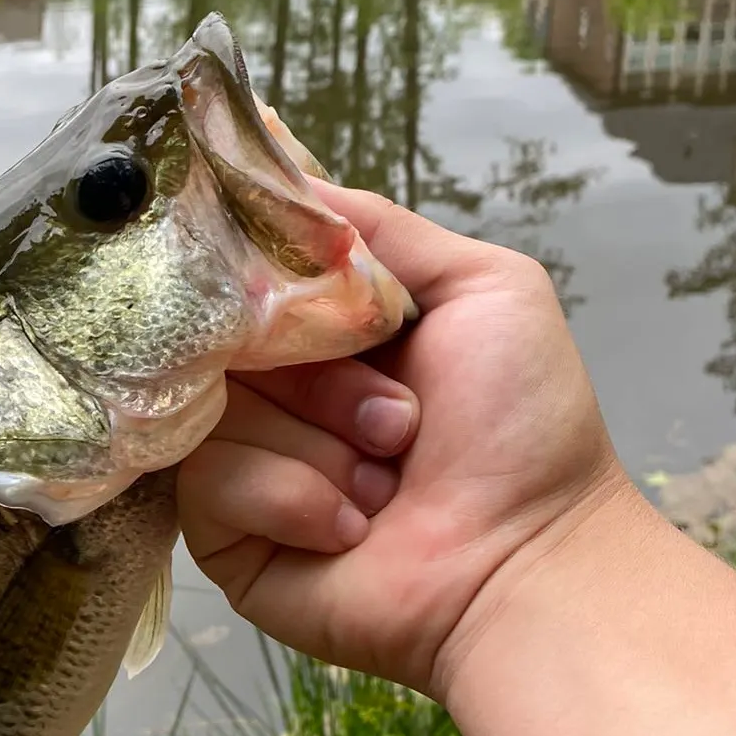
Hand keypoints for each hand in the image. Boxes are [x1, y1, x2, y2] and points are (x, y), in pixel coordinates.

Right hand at [178, 181, 632, 701]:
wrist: (526, 567)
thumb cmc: (520, 426)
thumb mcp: (483, 286)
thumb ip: (378, 228)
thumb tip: (272, 168)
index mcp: (319, 333)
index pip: (245, 275)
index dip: (268, 281)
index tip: (304, 300)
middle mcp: (273, 390)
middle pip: (222, 339)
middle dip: (323, 379)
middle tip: (401, 421)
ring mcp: (239, 461)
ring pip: (214, 410)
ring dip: (318, 445)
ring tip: (384, 483)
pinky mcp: (219, 534)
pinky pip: (209, 482)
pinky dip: (293, 499)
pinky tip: (349, 527)